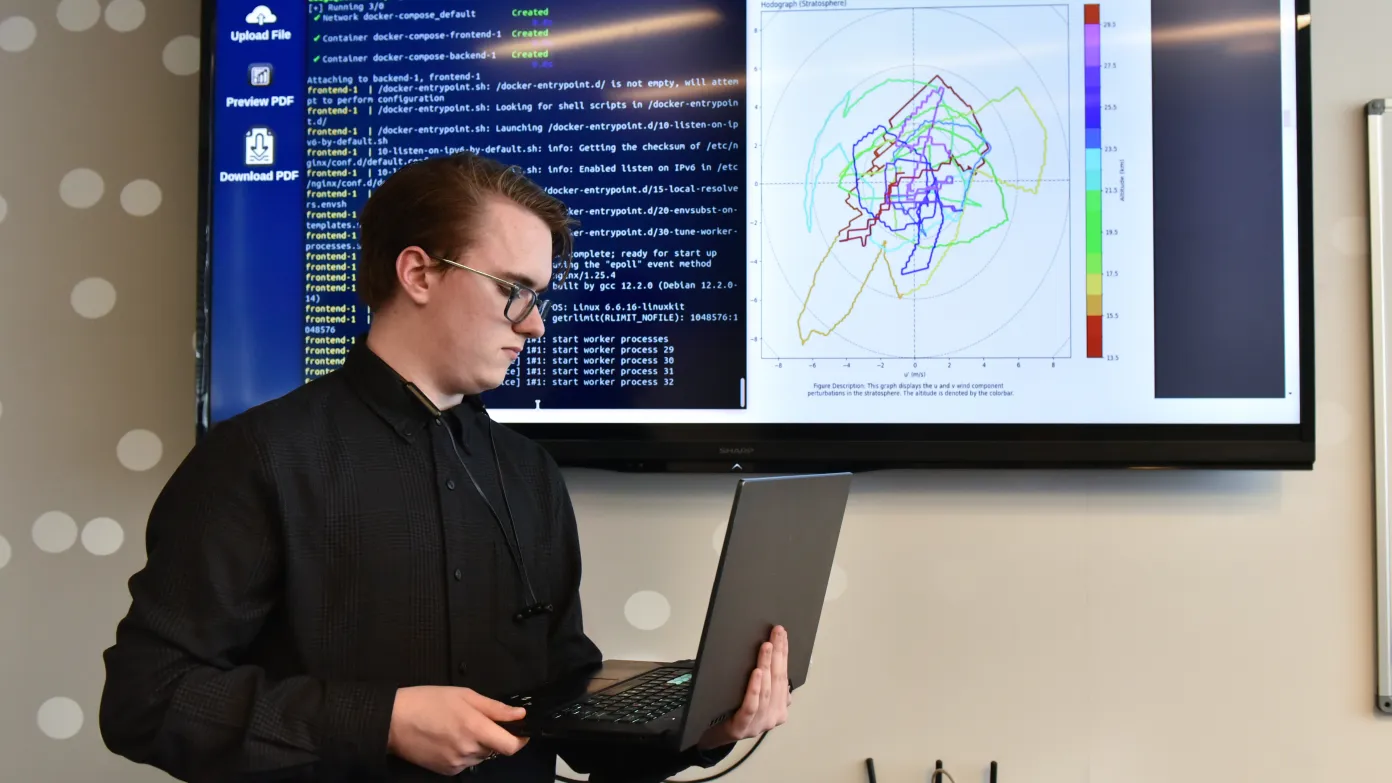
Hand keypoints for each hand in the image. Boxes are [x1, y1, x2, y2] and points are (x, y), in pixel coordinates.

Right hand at [386, 685, 529, 775]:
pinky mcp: (446, 771)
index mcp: (475, 728)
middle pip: (495, 749)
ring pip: (480, 756)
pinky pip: (466, 763)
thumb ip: (495, 708)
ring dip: (478, 744)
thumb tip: (518, 715)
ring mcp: (457, 763)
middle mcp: (468, 750)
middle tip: (477, 720)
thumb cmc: (427, 702)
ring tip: (458, 727)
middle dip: (493, 736)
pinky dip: (464, 752)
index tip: (521, 731)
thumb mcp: (464, 695)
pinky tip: (449, 738)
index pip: (511, 746)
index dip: (520, 739)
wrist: (393, 721)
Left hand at [697, 625, 791, 749]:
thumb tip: (771, 652)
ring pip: (766, 691)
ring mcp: (760, 723)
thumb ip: (765, 682)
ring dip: (767, 666)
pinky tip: (756, 672)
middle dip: (778, 654)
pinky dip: (755, 688)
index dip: (784, 653)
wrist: (713, 734)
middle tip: (776, 633)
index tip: (782, 634)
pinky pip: (751, 705)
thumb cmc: (734, 710)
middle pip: (777, 680)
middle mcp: (774, 716)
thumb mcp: (754, 695)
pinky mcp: (743, 727)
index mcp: (780, 707)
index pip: (783, 675)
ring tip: (767, 647)